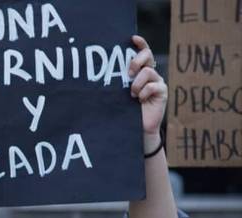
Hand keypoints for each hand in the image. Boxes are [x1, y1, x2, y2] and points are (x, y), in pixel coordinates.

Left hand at [129, 35, 166, 153]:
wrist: (137, 127)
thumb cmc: (125, 108)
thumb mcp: (120, 91)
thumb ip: (120, 80)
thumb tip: (106, 68)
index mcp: (140, 71)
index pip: (143, 52)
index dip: (140, 44)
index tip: (132, 38)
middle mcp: (150, 74)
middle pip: (147, 55)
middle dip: (136, 61)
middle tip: (128, 73)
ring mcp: (157, 82)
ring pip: (148, 71)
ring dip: (137, 83)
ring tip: (132, 95)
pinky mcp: (162, 91)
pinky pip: (153, 85)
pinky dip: (144, 92)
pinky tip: (139, 100)